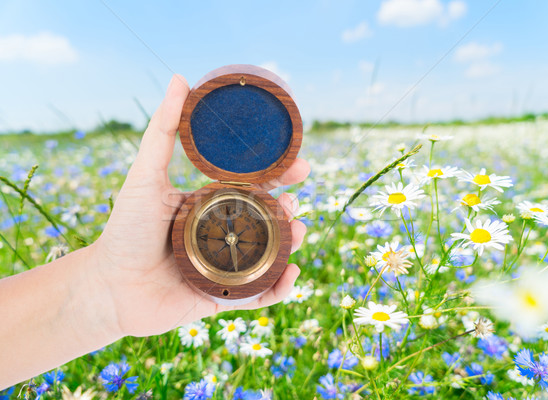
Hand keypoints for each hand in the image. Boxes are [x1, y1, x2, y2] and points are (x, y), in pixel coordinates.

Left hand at [91, 74, 308, 337]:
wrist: (110, 286)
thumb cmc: (124, 230)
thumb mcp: (145, 176)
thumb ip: (162, 130)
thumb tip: (181, 78)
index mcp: (212, 203)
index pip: (255, 186)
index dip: (280, 175)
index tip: (300, 165)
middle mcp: (224, 232)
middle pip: (269, 219)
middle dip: (290, 209)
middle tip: (297, 202)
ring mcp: (228, 265)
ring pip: (271, 253)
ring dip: (291, 242)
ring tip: (297, 231)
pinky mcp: (226, 296)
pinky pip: (261, 293)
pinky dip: (280, 287)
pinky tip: (291, 273)